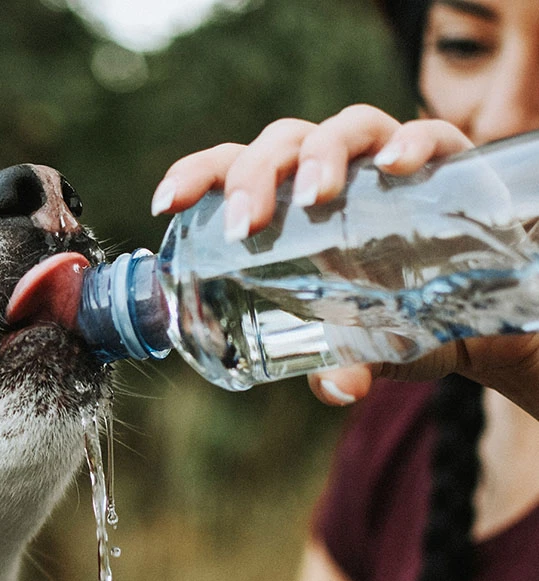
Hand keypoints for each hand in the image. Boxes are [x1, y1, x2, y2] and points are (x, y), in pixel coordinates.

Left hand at [151, 105, 538, 419]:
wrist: (478, 312)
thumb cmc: (396, 316)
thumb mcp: (362, 345)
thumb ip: (341, 363)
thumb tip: (337, 388)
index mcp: (289, 205)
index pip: (232, 170)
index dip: (196, 177)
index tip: (166, 204)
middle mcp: (332, 172)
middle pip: (282, 143)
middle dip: (255, 176)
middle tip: (247, 224)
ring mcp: (386, 162)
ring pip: (345, 127)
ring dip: (322, 154)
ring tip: (314, 195)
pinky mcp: (447, 161)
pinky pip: (429, 135)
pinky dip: (412, 143)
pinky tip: (396, 167)